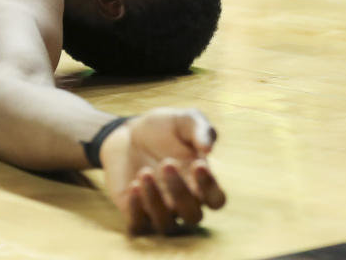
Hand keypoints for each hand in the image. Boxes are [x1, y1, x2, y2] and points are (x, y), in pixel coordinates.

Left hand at [99, 108, 225, 235]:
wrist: (128, 133)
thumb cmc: (164, 128)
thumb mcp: (185, 120)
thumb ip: (201, 129)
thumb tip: (208, 149)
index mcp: (201, 184)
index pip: (217, 200)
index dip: (210, 187)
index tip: (198, 164)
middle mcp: (183, 202)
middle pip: (193, 216)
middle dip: (181, 192)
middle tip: (166, 163)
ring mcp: (160, 210)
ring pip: (166, 225)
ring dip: (156, 202)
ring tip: (145, 172)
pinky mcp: (136, 212)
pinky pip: (139, 226)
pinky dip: (137, 211)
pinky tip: (133, 186)